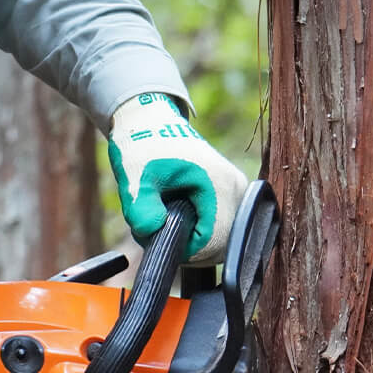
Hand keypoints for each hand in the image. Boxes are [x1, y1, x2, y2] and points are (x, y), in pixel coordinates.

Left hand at [108, 93, 248, 264]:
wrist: (152, 121)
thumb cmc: (144, 145)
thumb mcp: (133, 177)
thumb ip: (139, 208)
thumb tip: (152, 232)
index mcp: (219, 185)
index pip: (213, 242)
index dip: (185, 250)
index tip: (160, 238)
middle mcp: (237, 190)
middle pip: (221, 245)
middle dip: (189, 247)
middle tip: (160, 230)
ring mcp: (239, 192)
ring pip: (222, 240)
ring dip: (194, 240)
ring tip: (168, 221)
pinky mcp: (233, 195)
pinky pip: (222, 229)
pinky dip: (200, 231)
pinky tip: (181, 217)